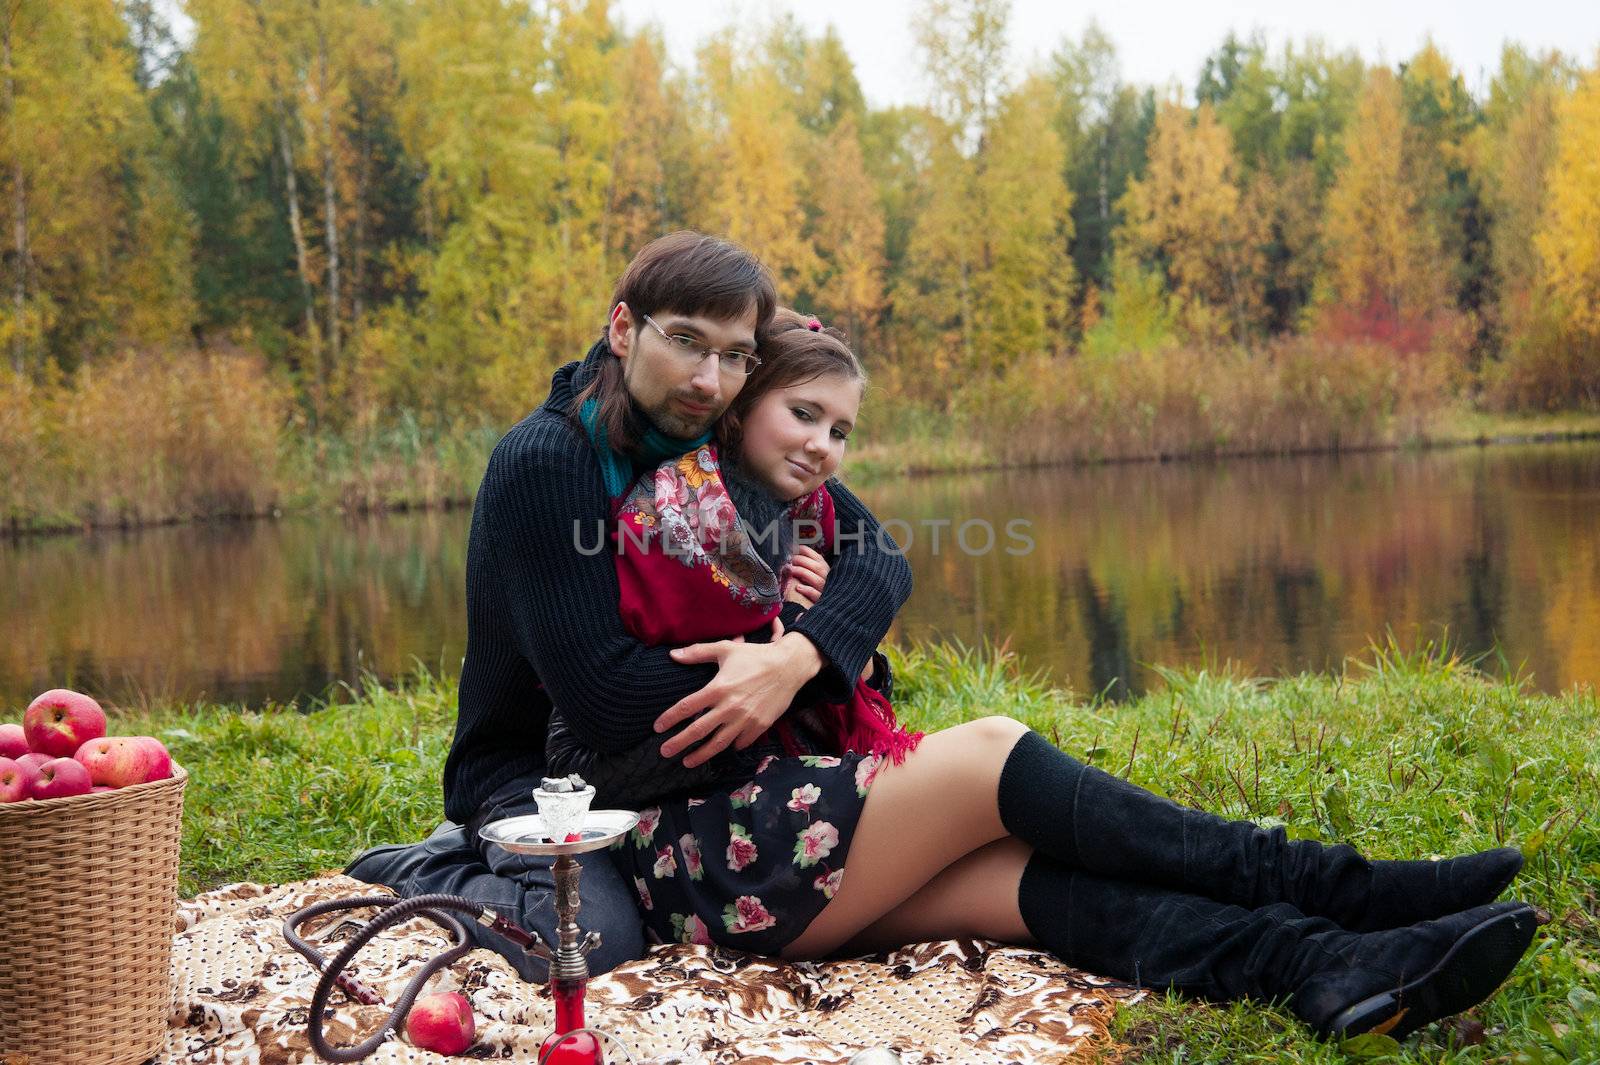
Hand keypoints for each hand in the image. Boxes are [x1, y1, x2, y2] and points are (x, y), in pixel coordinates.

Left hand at [655, 620, 822, 767]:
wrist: (789, 666)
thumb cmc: (756, 656)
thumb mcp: (726, 649)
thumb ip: (697, 652)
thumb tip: (672, 654)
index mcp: (718, 688)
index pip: (686, 707)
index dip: (669, 718)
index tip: (657, 728)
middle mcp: (730, 707)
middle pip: (698, 730)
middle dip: (679, 743)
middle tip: (664, 752)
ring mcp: (745, 720)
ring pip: (718, 743)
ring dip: (701, 754)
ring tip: (687, 762)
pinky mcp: (759, 726)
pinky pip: (740, 742)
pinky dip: (730, 746)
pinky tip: (722, 748)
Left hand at [782, 545, 829, 607]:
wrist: (827, 608)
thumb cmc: (817, 589)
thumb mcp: (815, 575)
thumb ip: (808, 565)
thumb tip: (794, 553)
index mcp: (827, 570)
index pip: (817, 557)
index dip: (805, 551)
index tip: (792, 548)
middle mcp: (828, 580)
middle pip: (817, 567)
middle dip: (801, 560)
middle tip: (787, 560)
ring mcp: (826, 591)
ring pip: (817, 580)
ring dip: (802, 572)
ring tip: (789, 570)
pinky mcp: (822, 602)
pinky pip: (816, 595)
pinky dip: (807, 590)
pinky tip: (798, 588)